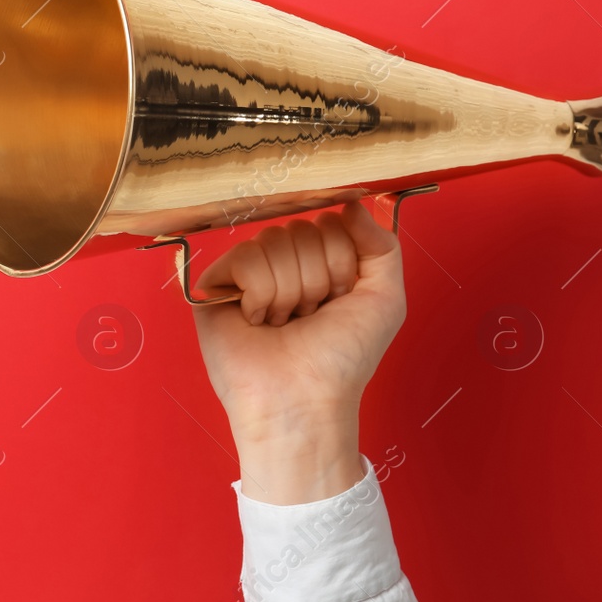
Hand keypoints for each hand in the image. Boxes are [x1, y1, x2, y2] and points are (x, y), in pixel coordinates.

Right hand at [188, 201, 405, 503]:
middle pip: (301, 230)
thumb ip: (381, 245)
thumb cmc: (342, 360)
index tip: (338, 300)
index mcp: (320, 263)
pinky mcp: (216, 285)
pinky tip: (257, 320)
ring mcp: (247, 272)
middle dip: (313, 280)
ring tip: (282, 323)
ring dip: (287, 293)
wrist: (302, 400)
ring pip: (272, 242)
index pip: (330, 223)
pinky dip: (259, 295)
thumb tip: (352, 201)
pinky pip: (243, 257)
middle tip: (307, 317)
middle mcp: (283, 263)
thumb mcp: (384, 300)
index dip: (340, 264)